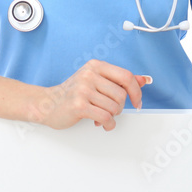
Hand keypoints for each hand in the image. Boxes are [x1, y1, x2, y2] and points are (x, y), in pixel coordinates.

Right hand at [32, 59, 149, 131]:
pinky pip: (105, 117)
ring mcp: (83, 89)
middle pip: (121, 95)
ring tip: (101, 115)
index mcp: (95, 66)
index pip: (126, 76)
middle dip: (119, 107)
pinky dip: (108, 125)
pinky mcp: (79, 105)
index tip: (137, 102)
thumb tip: (144, 80)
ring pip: (114, 108)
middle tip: (109, 110)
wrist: (47, 104)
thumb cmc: (73, 94)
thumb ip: (119, 80)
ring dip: (111, 117)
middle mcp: (89, 74)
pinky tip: (101, 124)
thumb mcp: (97, 81)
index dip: (136, 92)